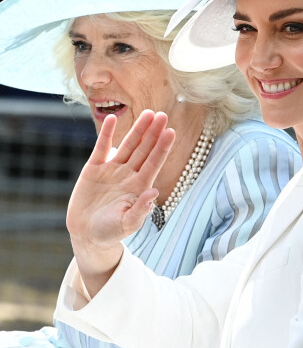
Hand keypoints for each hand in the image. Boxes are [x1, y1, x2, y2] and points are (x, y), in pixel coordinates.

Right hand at [67, 110, 174, 292]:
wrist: (87, 234)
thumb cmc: (111, 231)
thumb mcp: (128, 224)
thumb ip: (141, 210)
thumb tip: (154, 193)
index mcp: (140, 186)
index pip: (154, 163)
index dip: (162, 147)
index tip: (171, 132)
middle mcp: (129, 174)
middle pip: (144, 149)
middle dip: (153, 133)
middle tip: (162, 115)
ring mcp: (112, 170)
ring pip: (127, 145)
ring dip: (137, 129)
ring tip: (148, 114)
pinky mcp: (94, 169)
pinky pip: (101, 148)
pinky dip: (106, 133)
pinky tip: (112, 119)